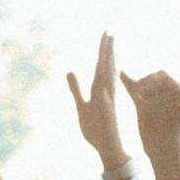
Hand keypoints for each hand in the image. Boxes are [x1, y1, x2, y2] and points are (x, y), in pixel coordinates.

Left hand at [68, 32, 129, 171]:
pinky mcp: (106, 114)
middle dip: (107, 50)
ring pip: (107, 78)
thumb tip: (70, 72)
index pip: (102, 66)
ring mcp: (107, 103)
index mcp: (101, 90)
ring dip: (108, 62)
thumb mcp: (81, 105)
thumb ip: (76, 88)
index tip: (106, 35)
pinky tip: (105, 75)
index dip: (104, 50)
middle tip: (109, 32)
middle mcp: (106, 93)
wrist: (105, 148)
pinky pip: (104, 99)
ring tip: (109, 46)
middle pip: (107, 67)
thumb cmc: (95, 129)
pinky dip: (104, 87)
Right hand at [127, 69, 179, 161]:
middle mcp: (164, 93)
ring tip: (138, 96)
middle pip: (151, 78)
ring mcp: (152, 98)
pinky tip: (121, 73)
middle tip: (145, 97)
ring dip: (139, 87)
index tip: (156, 94)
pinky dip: (127, 81)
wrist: (162, 146)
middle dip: (148, 85)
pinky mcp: (141, 105)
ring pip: (142, 84)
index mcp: (176, 91)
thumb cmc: (178, 130)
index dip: (157, 81)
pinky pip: (133, 90)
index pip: (163, 76)